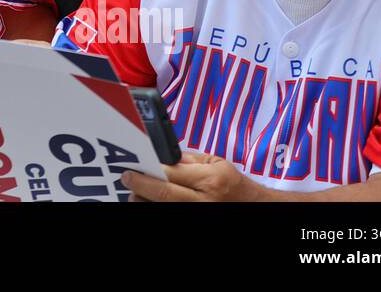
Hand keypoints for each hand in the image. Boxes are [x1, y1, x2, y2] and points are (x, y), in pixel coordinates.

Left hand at [122, 151, 267, 201]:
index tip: (134, 166)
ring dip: (143, 201)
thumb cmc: (233, 185)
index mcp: (210, 181)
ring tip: (135, 193)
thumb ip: (188, 160)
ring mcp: (198, 214)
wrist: (253, 207)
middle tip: (126, 178)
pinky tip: (148, 201)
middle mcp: (203, 201)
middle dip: (140, 186)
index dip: (149, 170)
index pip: (171, 173)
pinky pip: (168, 215)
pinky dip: (155, 207)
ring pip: (161, 208)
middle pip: (163, 195)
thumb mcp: (216, 164)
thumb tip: (161, 157)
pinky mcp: (193, 222)